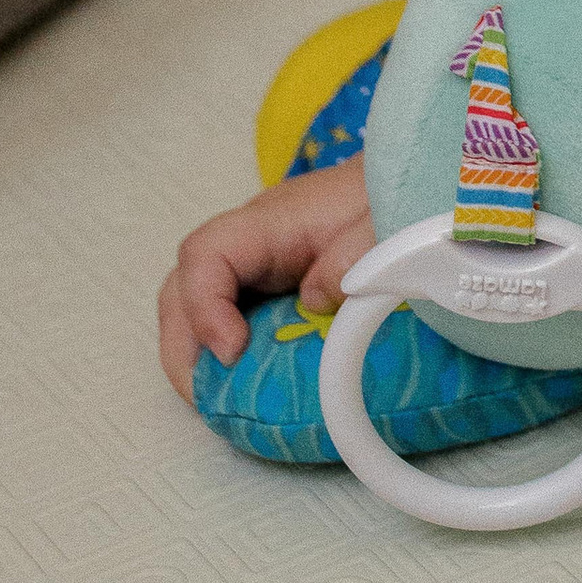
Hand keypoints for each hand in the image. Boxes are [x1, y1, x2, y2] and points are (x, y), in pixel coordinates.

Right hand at [157, 161, 374, 401]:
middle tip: (210, 396)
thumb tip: (313, 301)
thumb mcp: (382, 223)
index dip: (203, 307)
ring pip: (194, 307)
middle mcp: (250, 244)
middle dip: (184, 348)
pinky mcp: (268, 287)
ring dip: (197, 356)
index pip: (206, 254)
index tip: (232, 350)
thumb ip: (353, 256)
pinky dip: (224, 355)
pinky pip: (226, 319)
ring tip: (222, 400)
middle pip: (182, 290)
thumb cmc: (388, 197)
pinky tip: (249, 386)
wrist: (399, 181)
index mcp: (272, 222)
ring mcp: (254, 266)